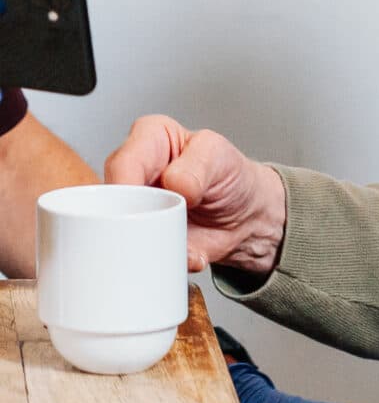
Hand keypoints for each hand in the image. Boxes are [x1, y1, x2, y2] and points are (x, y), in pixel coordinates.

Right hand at [104, 115, 285, 273]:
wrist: (246, 215)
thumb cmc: (229, 175)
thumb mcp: (221, 157)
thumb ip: (199, 164)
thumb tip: (174, 181)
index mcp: (148, 140)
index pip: (122, 162)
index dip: (127, 185)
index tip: (144, 205)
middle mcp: (133, 175)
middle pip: (109, 202)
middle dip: (133, 222)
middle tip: (163, 229)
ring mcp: (133, 210)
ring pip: (118, 233)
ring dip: (150, 246)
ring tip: (184, 242)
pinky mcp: (140, 241)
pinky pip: (137, 257)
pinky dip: (163, 262)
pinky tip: (189, 256)